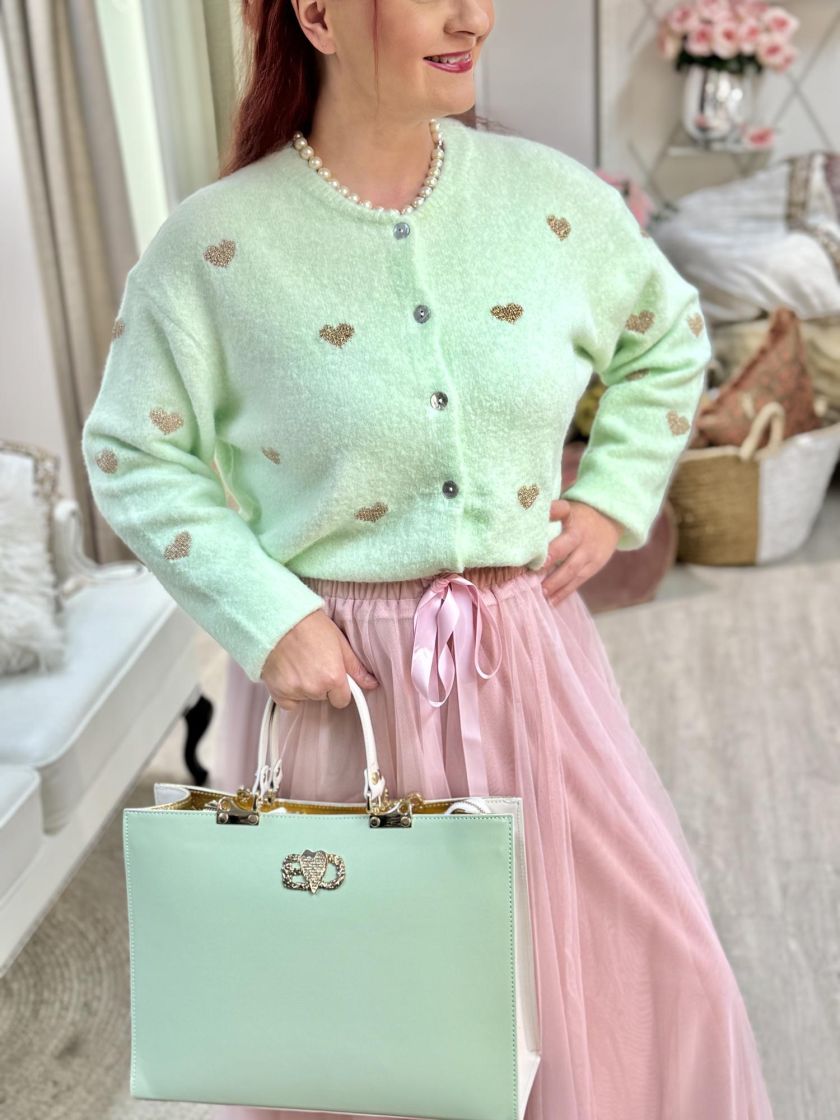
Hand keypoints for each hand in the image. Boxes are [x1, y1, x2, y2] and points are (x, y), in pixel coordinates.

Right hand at [260, 608, 379, 710]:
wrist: (278, 619)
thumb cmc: (308, 625)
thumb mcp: (339, 642)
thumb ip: (356, 668)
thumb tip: (372, 683)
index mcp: (333, 677)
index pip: (342, 700)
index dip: (338, 687)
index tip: (332, 675)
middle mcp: (314, 688)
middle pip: (323, 697)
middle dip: (321, 684)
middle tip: (313, 661)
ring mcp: (294, 691)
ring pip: (306, 698)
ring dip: (304, 686)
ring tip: (298, 662)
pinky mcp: (278, 692)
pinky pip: (288, 703)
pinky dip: (289, 693)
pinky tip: (288, 673)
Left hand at [538, 498, 623, 605]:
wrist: (611, 521)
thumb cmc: (579, 516)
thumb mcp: (568, 507)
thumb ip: (549, 512)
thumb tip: (523, 510)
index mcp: (573, 517)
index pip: (562, 511)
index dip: (552, 514)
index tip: (538, 527)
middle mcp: (581, 536)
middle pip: (567, 548)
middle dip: (550, 561)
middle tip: (534, 572)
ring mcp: (589, 553)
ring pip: (572, 570)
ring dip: (555, 583)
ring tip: (541, 593)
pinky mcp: (593, 566)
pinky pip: (578, 581)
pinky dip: (564, 592)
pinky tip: (551, 602)